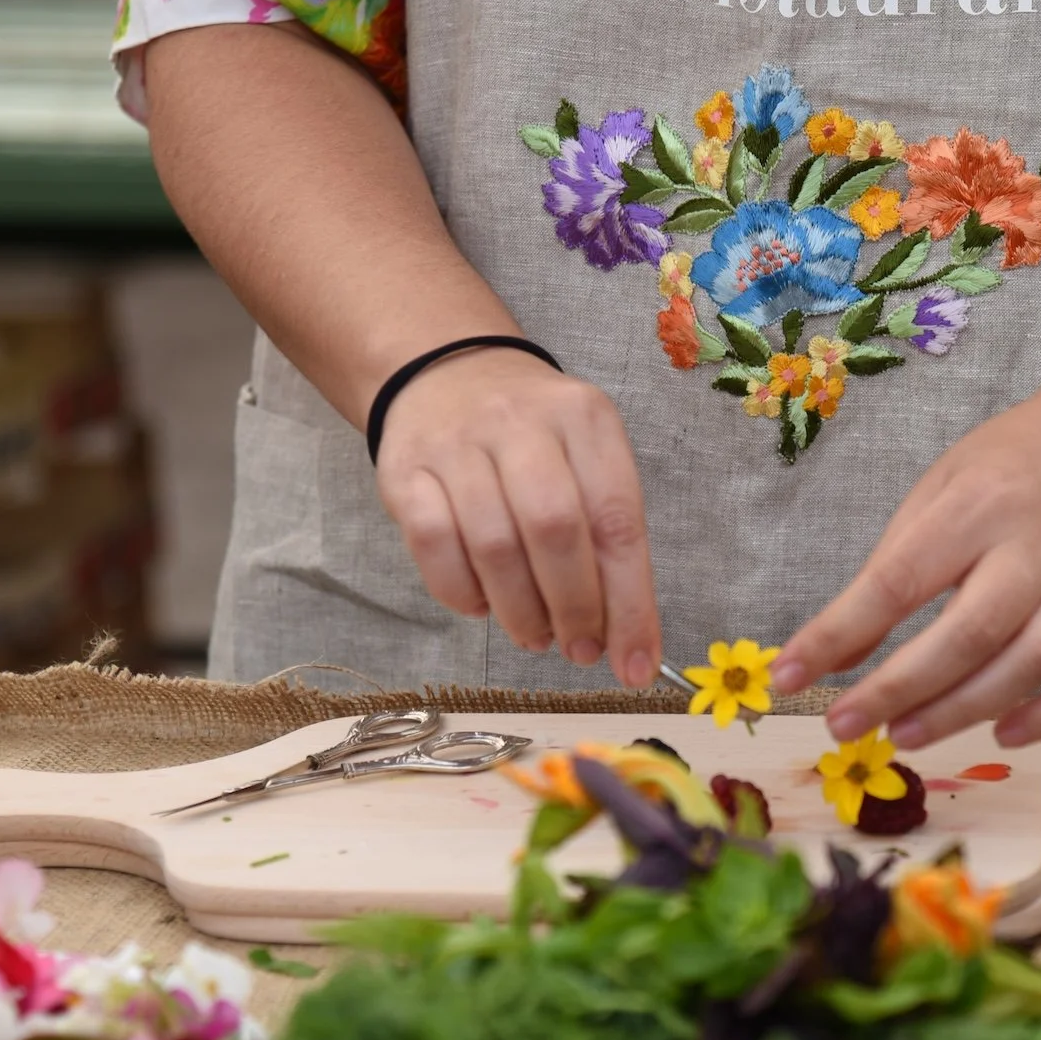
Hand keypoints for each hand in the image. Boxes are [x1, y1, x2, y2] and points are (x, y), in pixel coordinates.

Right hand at [373, 346, 660, 687]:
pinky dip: (462, 594)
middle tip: (580, 649)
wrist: (447, 374)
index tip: (635, 665)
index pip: (617, 521)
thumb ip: (606, 537)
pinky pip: (434, 546)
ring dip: (521, 612)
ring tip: (536, 636)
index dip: (630, 604)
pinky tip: (482, 607)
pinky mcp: (405, 470)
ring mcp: (458, 444)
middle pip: (556, 531)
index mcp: (585, 419)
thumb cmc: (534, 437)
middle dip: (574, 608)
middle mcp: (523, 423)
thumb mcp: (587, 459)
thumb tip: (624, 638)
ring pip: (494, 545)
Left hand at [772, 388, 1040, 749]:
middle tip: (843, 725)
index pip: (898, 581)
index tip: (790, 673)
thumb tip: (839, 652)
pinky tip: (1005, 734)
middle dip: (900, 688)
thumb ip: (891, 568)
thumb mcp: (938, 489)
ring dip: (965, 710)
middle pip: (970, 633)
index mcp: (975, 507)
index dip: (839, 632)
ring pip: (1031, 662)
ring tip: (905, 735)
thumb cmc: (1010, 463)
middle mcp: (1033, 548)